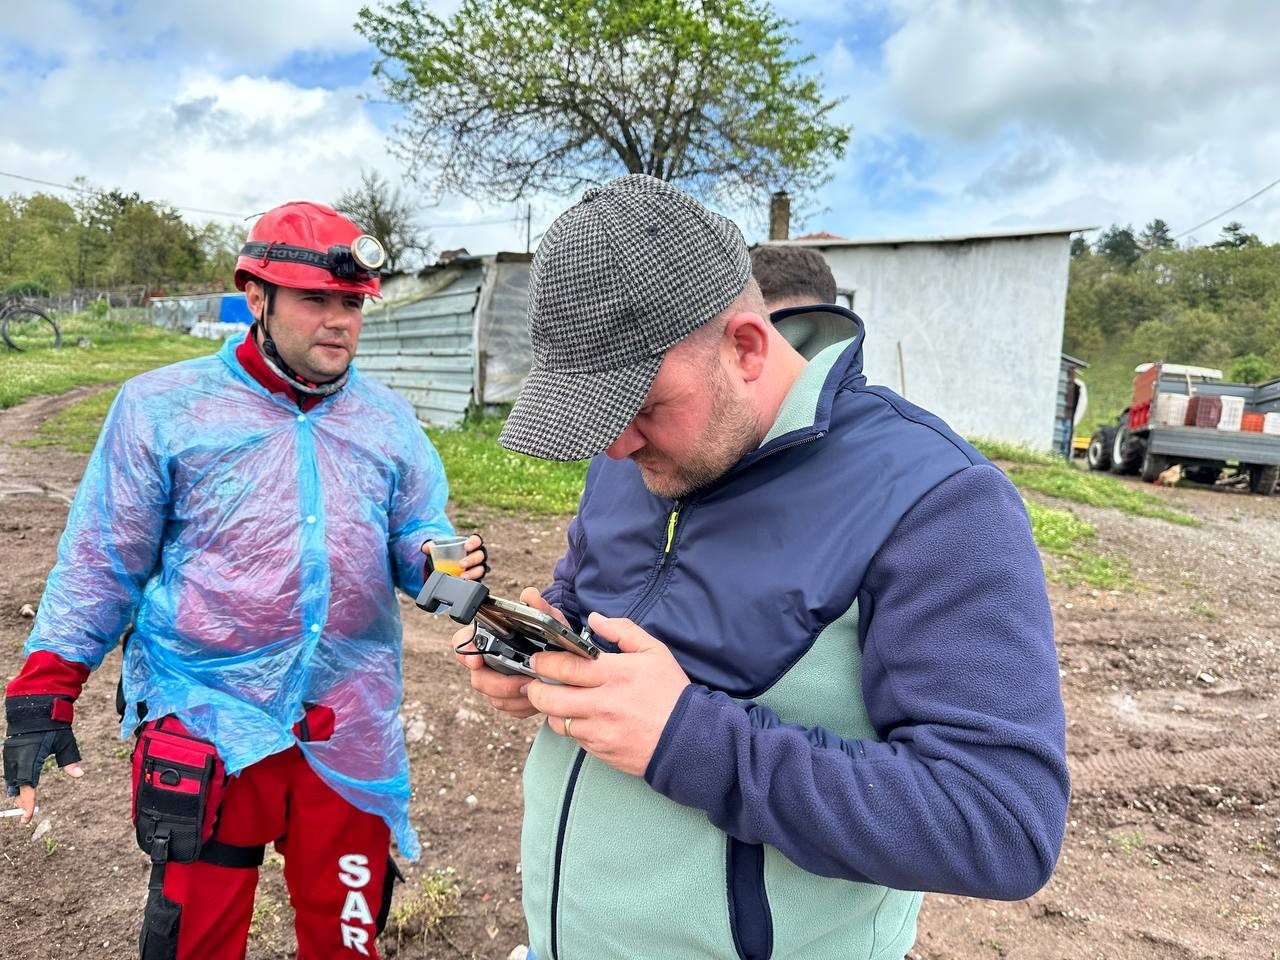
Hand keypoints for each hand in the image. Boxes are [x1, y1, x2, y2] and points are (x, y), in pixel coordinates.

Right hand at [4, 695, 85, 825]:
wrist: (34, 708)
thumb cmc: (52, 725)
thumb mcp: (64, 741)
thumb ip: (70, 759)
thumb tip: (80, 775)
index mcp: (30, 759)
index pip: (28, 788)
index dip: (27, 804)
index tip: (27, 818)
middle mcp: (17, 760)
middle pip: (17, 788)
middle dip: (22, 801)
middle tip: (28, 814)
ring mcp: (11, 756)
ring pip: (11, 781)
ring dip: (17, 792)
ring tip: (24, 803)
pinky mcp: (10, 752)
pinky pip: (10, 772)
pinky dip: (15, 781)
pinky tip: (20, 787)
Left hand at [421, 533, 489, 580]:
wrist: (447, 563)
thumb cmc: (447, 552)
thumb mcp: (438, 547)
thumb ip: (431, 545)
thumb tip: (426, 547)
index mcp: (471, 544)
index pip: (477, 540)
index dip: (474, 543)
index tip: (466, 547)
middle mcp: (477, 555)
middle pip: (480, 556)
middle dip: (472, 560)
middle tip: (461, 564)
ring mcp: (477, 567)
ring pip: (481, 569)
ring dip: (473, 573)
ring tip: (462, 577)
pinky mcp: (475, 578)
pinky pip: (478, 580)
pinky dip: (472, 582)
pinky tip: (465, 584)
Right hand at [453, 587, 560, 718]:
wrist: (564, 655)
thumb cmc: (550, 633)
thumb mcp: (549, 619)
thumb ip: (539, 607)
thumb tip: (530, 595)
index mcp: (490, 636)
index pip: (462, 642)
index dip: (465, 652)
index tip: (476, 661)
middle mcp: (487, 660)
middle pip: (478, 678)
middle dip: (500, 684)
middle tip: (523, 682)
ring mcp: (496, 681)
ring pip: (493, 697)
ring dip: (515, 697)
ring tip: (536, 689)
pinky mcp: (507, 698)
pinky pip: (508, 708)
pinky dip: (522, 706)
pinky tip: (537, 699)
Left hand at [525, 612, 689, 777]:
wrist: (689, 739)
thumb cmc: (672, 693)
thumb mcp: (654, 651)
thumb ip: (622, 631)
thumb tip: (595, 619)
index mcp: (614, 674)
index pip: (564, 667)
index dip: (544, 662)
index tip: (538, 660)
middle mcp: (603, 703)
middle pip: (549, 698)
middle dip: (535, 689)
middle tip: (535, 682)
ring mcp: (600, 730)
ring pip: (557, 721)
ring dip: (553, 710)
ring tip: (560, 701)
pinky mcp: (600, 750)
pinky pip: (574, 738)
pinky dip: (573, 727)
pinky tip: (583, 718)